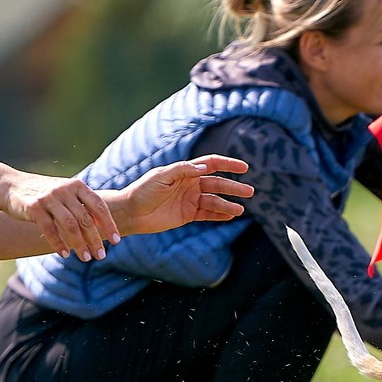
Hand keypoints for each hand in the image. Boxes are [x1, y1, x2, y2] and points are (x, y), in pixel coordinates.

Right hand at [4, 173, 119, 259]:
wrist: (10, 185)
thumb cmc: (44, 193)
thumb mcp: (65, 194)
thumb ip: (81, 205)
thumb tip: (102, 225)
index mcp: (76, 185)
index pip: (98, 206)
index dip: (109, 224)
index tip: (116, 241)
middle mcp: (64, 190)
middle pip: (85, 219)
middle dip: (95, 239)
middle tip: (101, 255)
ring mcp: (49, 198)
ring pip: (69, 225)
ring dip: (79, 244)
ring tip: (85, 258)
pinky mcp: (34, 207)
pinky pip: (49, 229)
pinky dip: (58, 243)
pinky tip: (64, 254)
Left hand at [103, 155, 253, 235]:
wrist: (131, 212)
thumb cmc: (143, 191)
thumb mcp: (161, 176)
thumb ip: (182, 170)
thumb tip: (204, 168)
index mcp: (185, 171)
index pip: (212, 164)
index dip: (228, 164)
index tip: (244, 167)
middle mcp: (190, 184)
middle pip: (218, 183)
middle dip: (234, 187)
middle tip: (250, 191)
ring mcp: (190, 200)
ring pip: (214, 201)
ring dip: (228, 204)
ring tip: (240, 210)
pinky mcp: (187, 215)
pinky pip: (207, 215)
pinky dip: (219, 216)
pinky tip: (230, 217)